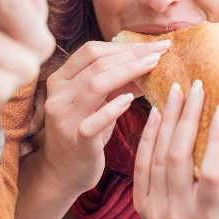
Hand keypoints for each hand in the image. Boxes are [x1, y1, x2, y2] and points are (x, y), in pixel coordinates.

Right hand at [38, 39, 169, 196]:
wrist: (62, 174)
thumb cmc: (85, 133)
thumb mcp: (98, 103)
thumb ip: (117, 82)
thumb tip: (150, 60)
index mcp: (60, 79)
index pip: (91, 51)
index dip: (123, 45)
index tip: (152, 44)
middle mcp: (58, 94)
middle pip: (96, 63)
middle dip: (132, 54)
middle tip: (160, 50)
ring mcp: (64, 117)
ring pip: (95, 85)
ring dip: (128, 72)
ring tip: (153, 66)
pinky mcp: (75, 140)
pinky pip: (95, 121)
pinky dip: (114, 108)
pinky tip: (132, 100)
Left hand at [134, 81, 218, 218]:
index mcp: (207, 216)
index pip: (212, 173)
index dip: (217, 140)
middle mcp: (178, 214)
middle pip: (179, 158)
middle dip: (188, 118)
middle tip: (196, 88)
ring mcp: (155, 209)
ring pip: (158, 156)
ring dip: (168, 120)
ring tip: (177, 92)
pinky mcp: (139, 203)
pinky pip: (142, 164)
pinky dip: (149, 136)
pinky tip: (157, 113)